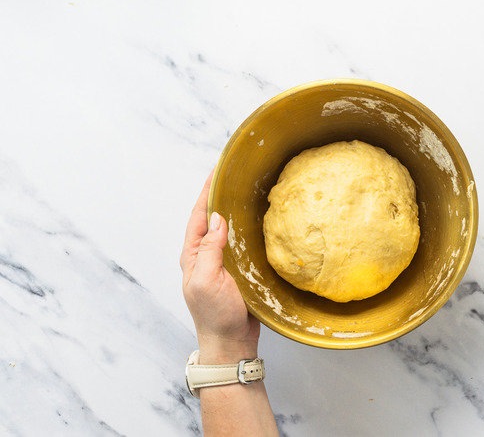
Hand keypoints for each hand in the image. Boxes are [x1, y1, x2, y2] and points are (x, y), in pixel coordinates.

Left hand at [180, 169, 259, 363]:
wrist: (230, 343)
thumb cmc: (215, 315)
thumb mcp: (207, 280)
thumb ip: (209, 249)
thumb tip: (217, 219)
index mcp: (193, 255)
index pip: (198, 216)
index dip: (206, 193)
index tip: (216, 172)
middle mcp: (205, 256)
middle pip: (211, 219)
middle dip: (220, 197)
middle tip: (233, 176)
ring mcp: (221, 264)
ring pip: (226, 231)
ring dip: (234, 212)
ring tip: (246, 192)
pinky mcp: (237, 273)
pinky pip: (240, 245)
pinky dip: (246, 230)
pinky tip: (257, 224)